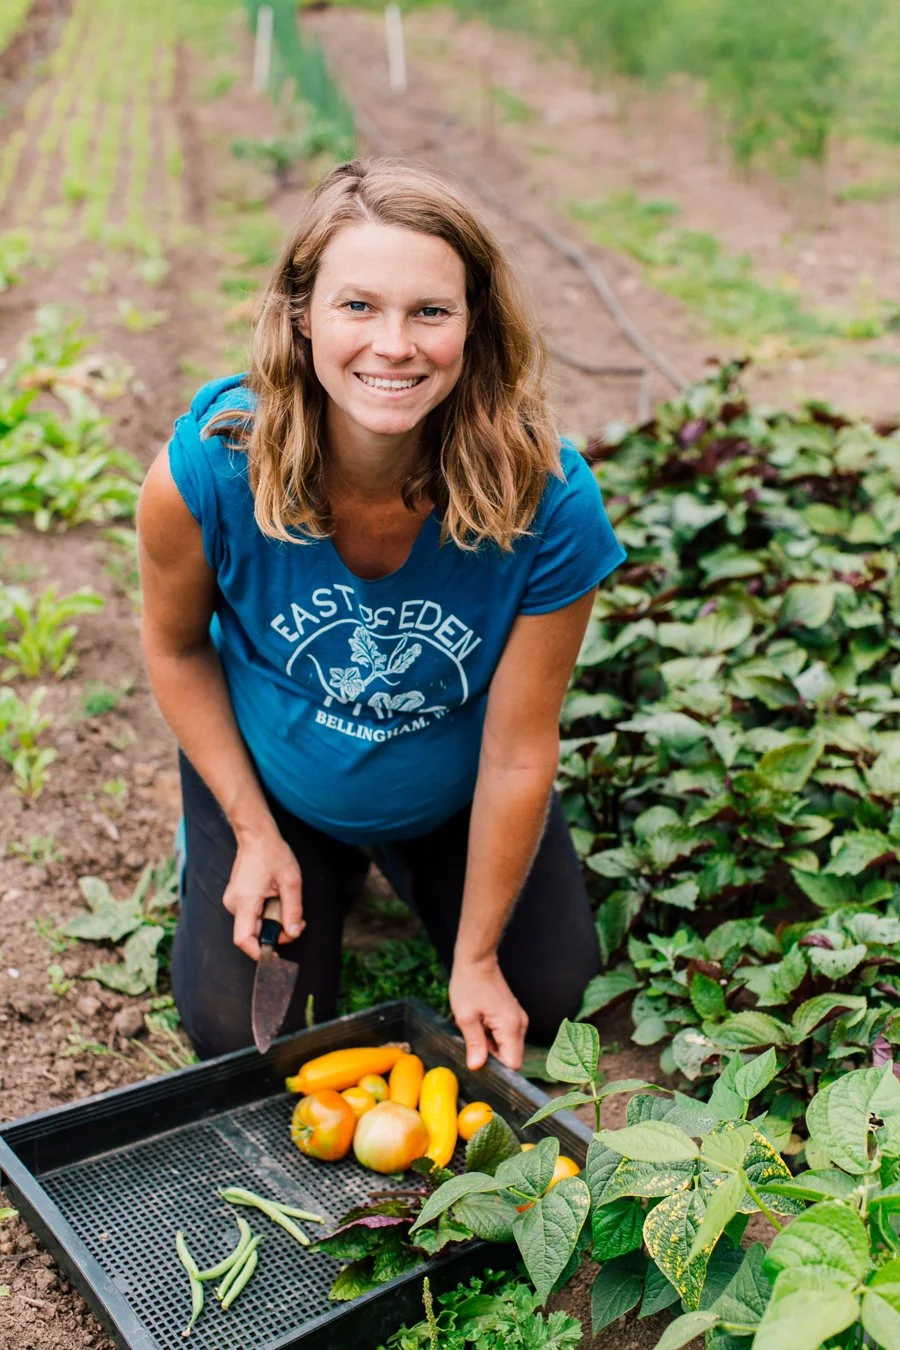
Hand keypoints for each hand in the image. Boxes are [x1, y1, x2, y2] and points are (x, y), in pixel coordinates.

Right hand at [222, 826, 303, 960]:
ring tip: (287, 904)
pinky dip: (267, 914)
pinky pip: (252, 915)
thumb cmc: (272, 854)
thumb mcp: (291, 881)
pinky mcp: (237, 898)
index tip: (276, 955)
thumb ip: (293, 910)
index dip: (259, 952)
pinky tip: (276, 900)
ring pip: (253, 925)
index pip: (243, 939)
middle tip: (296, 922)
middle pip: (252, 934)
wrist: (256, 836)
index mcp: (245, 901)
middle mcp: (234, 903)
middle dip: (276, 933)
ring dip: (273, 922)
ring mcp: (233, 901)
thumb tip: (294, 933)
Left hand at [449, 956, 527, 1071]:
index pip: (513, 1064)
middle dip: (492, 1056)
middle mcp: (520, 1024)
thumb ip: (475, 1044)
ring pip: (508, 1047)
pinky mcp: (514, 1016)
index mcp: (510, 1027)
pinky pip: (506, 1036)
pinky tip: (480, 1023)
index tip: (480, 1062)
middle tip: (473, 1039)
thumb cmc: (469, 985)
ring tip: (476, 1027)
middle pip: (511, 1057)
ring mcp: (519, 1019)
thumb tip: (477, 1067)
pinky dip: (493, 1036)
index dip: (497, 1068)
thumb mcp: (466, 1017)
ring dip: (491, 1045)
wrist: (477, 961)